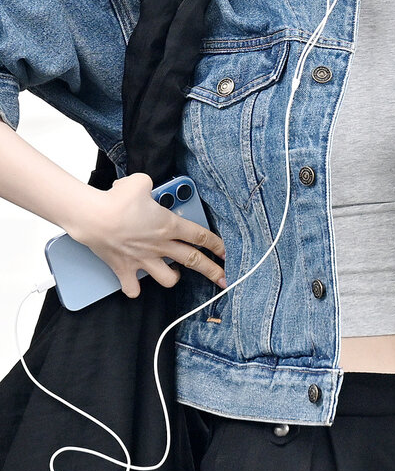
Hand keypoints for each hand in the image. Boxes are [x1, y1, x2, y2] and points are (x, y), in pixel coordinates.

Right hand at [70, 173, 226, 298]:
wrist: (93, 218)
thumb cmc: (117, 199)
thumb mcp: (140, 182)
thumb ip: (149, 185)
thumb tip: (146, 187)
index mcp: (168, 225)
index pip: (201, 236)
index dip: (216, 245)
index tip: (225, 252)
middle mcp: (160, 245)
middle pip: (193, 260)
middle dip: (212, 271)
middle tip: (223, 278)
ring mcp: (143, 260)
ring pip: (169, 278)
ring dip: (174, 277)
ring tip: (175, 273)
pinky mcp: (124, 269)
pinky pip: (134, 288)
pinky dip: (135, 288)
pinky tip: (136, 284)